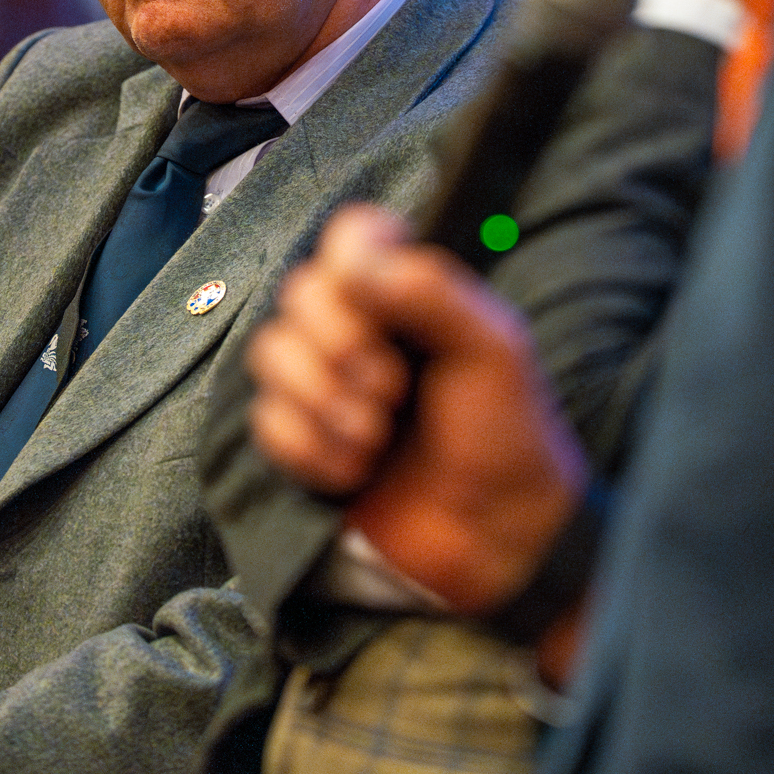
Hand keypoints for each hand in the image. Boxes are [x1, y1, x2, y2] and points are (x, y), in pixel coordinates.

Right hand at [248, 204, 587, 613]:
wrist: (494, 540)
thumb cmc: (508, 437)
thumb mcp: (492, 350)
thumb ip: (429, 291)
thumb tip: (354, 259)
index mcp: (409, 293)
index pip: (350, 234)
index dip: (349, 260)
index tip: (376, 297)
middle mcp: (361, 328)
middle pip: (298, 293)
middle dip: (338, 347)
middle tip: (390, 389)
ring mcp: (325, 385)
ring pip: (269, 354)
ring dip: (323, 403)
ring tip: (375, 438)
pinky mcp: (302, 440)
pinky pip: (266, 422)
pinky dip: (310, 450)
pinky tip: (354, 471)